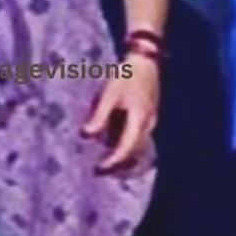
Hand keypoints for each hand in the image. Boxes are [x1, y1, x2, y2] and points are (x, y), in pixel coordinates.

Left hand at [82, 53, 159, 170]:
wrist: (145, 63)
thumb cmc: (125, 77)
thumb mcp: (109, 95)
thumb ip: (99, 116)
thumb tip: (85, 136)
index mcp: (138, 120)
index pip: (126, 149)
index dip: (112, 162)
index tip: (98, 169)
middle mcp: (147, 125)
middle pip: (134, 153)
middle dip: (118, 165)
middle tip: (98, 171)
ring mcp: (150, 122)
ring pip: (139, 148)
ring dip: (123, 159)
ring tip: (105, 164)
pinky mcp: (148, 119)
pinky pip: (139, 140)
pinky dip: (127, 148)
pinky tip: (113, 147)